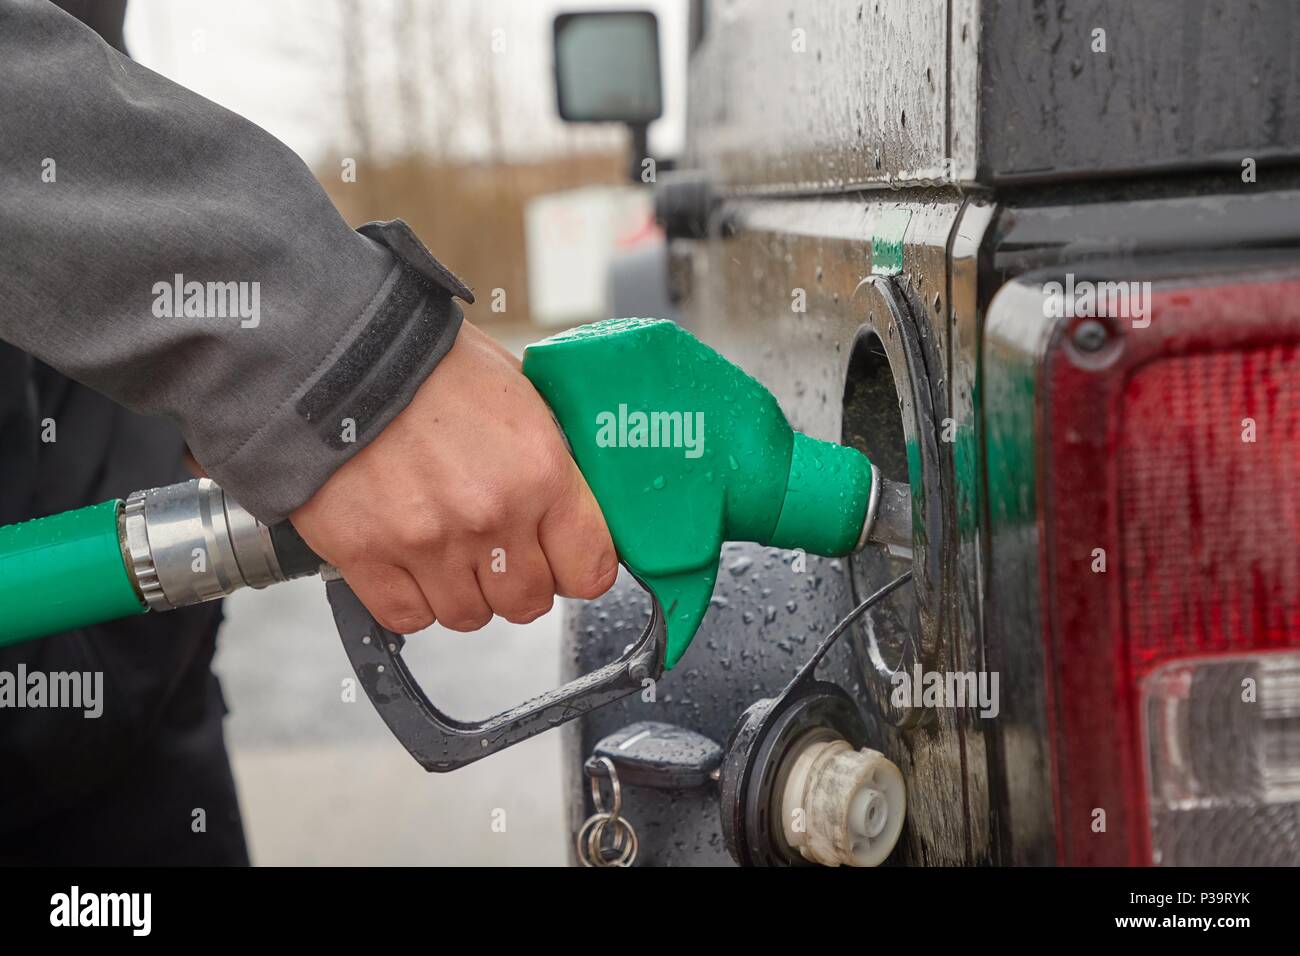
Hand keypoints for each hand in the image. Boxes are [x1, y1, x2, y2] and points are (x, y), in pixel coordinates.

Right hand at [290, 321, 617, 632]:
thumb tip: (572, 510)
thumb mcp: (523, 398)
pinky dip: (410, 598)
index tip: (563, 561)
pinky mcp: (368, 554)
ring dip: (462, 591)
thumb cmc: (432, 364)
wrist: (343, 349)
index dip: (576, 569)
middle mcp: (490, 514)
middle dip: (516, 582)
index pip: (589, 571)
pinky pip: (407, 615)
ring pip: (468, 616)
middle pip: (526, 603)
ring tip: (447, 547)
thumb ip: (551, 464)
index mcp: (541, 472)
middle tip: (498, 551)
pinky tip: (408, 558)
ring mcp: (429, 541)